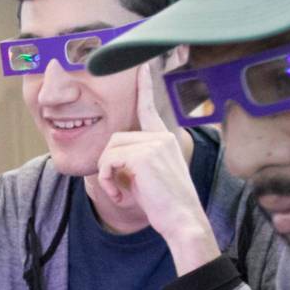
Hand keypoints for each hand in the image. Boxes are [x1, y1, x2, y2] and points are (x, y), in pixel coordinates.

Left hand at [92, 64, 216, 270]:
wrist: (182, 221)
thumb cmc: (166, 206)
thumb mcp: (148, 178)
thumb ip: (134, 160)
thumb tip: (110, 157)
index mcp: (165, 140)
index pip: (149, 109)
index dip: (144, 87)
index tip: (142, 67)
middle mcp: (162, 137)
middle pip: (116, 138)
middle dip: (108, 165)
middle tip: (117, 189)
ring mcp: (155, 144)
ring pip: (110, 149)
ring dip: (107, 175)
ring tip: (120, 193)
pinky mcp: (145, 155)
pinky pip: (109, 161)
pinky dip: (107, 181)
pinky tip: (120, 195)